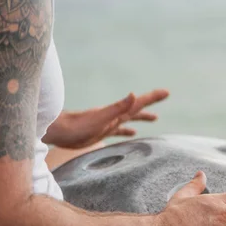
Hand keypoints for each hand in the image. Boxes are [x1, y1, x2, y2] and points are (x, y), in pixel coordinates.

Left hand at [43, 89, 168, 148]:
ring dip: (142, 117)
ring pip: (130, 119)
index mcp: (118, 112)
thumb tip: (133, 94)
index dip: (153, 98)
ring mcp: (109, 123)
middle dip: (151, 103)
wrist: (59, 131)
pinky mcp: (101, 132)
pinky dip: (127, 130)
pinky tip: (131, 133)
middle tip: (164, 96)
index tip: (166, 92)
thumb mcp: (102, 117)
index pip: (139, 103)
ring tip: (155, 118)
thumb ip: (118, 107)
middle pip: (137, 108)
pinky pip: (119, 131)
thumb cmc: (79, 125)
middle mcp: (115, 116)